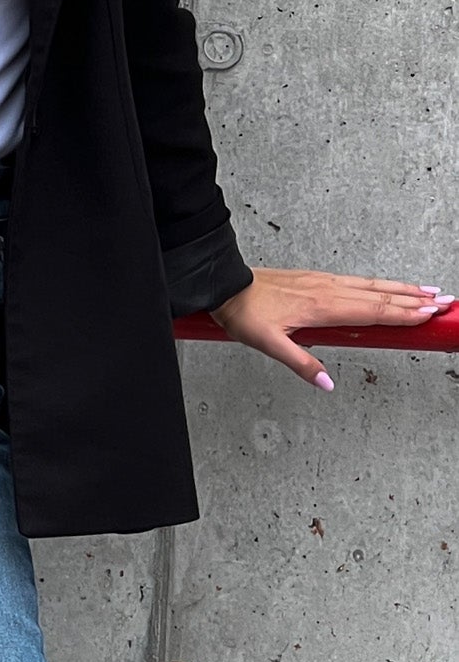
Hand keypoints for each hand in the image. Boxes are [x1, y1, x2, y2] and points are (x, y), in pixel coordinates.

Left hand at [207, 268, 453, 389]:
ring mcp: (323, 282)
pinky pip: (357, 281)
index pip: (372, 311)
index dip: (403, 313)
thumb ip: (300, 363)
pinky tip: (388, 286)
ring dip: (403, 289)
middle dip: (415, 300)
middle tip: (445, 302)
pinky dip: (380, 284)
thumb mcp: (267, 344)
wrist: (225, 285)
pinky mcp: (316, 279)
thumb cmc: (244, 313)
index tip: (429, 314)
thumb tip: (327, 382)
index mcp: (322, 307)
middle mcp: (328, 290)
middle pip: (380, 296)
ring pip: (371, 285)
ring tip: (429, 291)